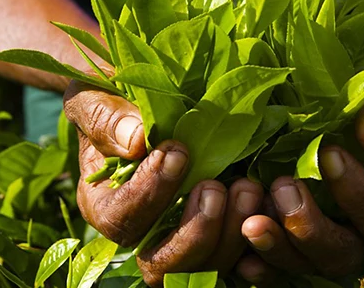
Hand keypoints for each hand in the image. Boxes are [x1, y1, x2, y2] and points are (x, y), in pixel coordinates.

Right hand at [64, 81, 263, 286]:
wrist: (140, 95)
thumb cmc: (110, 96)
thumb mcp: (95, 96)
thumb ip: (106, 117)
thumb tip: (137, 140)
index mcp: (104, 203)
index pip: (121, 218)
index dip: (150, 193)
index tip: (177, 152)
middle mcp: (139, 232)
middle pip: (161, 265)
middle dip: (195, 232)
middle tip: (217, 187)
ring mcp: (180, 237)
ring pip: (202, 268)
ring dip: (230, 236)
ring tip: (249, 189)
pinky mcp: (217, 233)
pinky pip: (236, 257)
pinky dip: (255, 241)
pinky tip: (267, 206)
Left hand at [237, 74, 363, 284]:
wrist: (322, 91)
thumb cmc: (358, 93)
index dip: (359, 192)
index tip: (330, 153)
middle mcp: (352, 231)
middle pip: (342, 254)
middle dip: (312, 228)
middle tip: (284, 186)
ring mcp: (314, 241)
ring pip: (303, 264)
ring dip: (278, 248)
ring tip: (251, 223)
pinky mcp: (281, 240)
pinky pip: (271, 268)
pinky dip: (257, 266)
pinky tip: (240, 257)